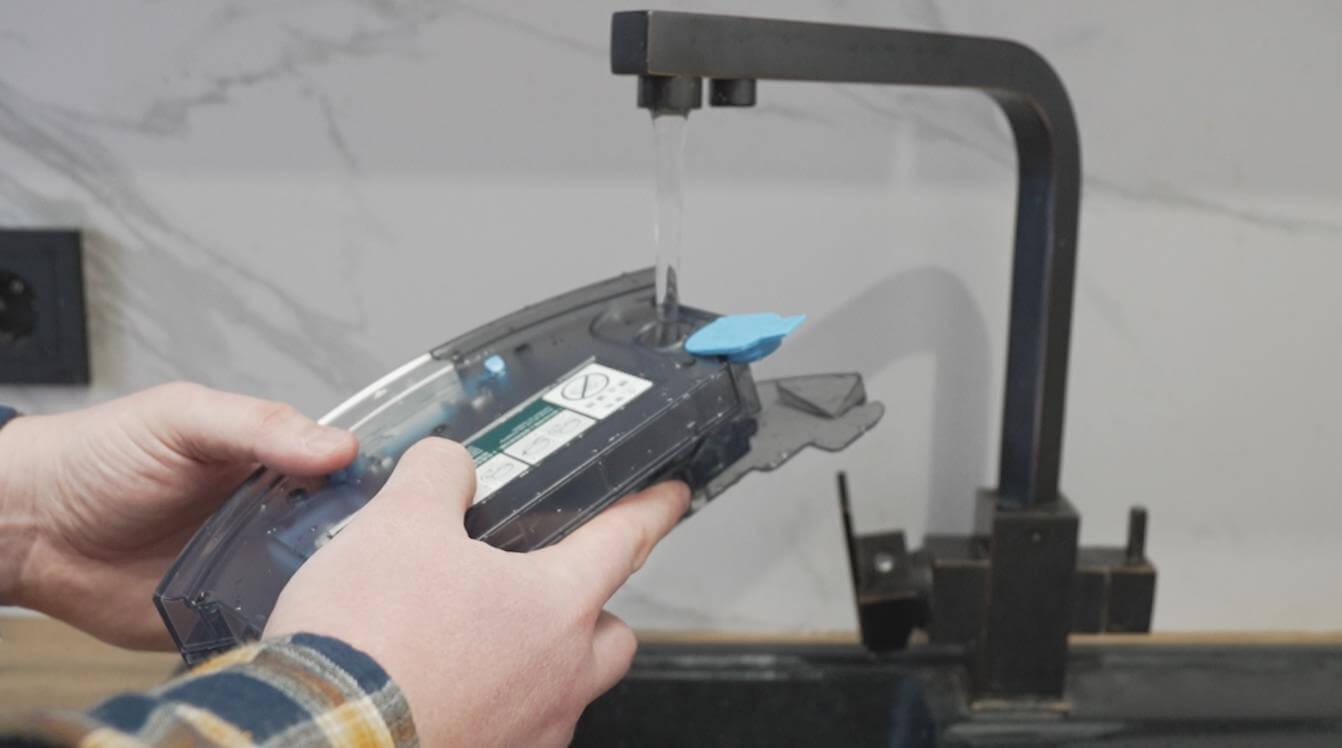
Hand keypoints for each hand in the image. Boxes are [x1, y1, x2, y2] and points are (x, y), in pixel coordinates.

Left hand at [0, 382, 356, 648]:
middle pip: (343, 532)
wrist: (31, 530)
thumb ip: (260, 426)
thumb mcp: (183, 418)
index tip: (407, 492)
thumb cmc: (99, 458)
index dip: (378, 481)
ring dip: (332, 588)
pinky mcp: (226, 615)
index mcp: (273, 461)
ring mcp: (252, 567)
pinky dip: (289, 626)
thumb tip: (340, 446)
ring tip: (351, 593)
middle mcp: (273, 515)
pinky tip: (305, 623)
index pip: (348, 471)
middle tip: (379, 550)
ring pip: (317, 582)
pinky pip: (273, 624)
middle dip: (364, 543)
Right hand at [266, 438, 689, 747]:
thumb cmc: (366, 646)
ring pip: (565, 693)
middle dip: (594, 609)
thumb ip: (437, 477)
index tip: (670, 499)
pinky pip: (514, 733)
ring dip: (538, 666)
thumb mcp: (397, 524)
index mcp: (556, 607)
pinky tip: (441, 692)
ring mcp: (528, 737)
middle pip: (611, 636)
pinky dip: (492, 709)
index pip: (625, 540)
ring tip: (476, 644)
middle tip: (548, 588)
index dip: (651, 509)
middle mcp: (559, 680)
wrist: (317, 741)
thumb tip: (448, 467)